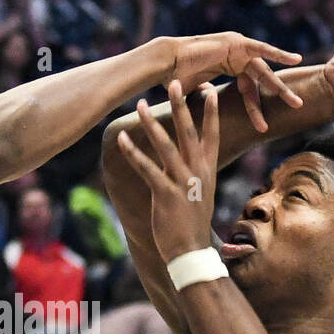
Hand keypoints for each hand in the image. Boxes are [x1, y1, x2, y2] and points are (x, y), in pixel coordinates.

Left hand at [117, 79, 218, 262]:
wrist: (190, 251)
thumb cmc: (191, 224)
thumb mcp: (199, 193)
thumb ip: (192, 173)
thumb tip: (185, 159)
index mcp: (207, 171)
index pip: (212, 135)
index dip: (211, 112)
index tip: (209, 89)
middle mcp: (198, 172)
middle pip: (190, 132)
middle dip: (181, 106)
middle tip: (174, 82)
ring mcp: (183, 183)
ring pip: (166, 146)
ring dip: (151, 123)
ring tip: (140, 104)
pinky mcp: (165, 195)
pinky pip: (147, 169)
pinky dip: (133, 153)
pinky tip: (122, 139)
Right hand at [168, 32, 302, 132]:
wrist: (167, 63)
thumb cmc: (176, 78)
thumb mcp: (197, 92)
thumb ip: (207, 96)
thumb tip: (206, 109)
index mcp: (230, 67)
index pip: (248, 90)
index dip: (255, 109)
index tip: (262, 127)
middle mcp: (237, 56)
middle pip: (262, 79)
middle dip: (279, 94)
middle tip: (298, 106)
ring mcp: (238, 48)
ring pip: (264, 69)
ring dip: (280, 83)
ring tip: (296, 97)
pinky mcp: (237, 43)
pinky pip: (261, 50)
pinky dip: (278, 54)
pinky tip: (295, 59)